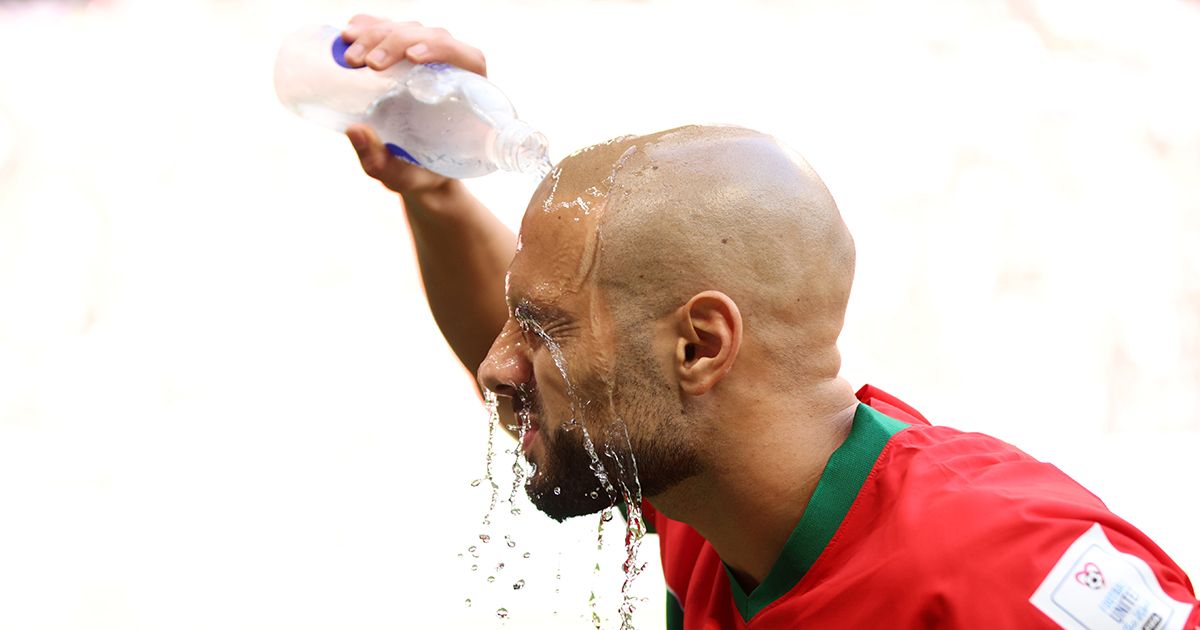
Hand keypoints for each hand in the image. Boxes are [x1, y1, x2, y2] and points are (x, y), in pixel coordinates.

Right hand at [340, 16, 487, 194]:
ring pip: (407, 30)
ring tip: (351, 57)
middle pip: (429, 37)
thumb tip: (354, 130)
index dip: (442, 49)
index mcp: (469, 95)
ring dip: (377, 35)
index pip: (466, 58)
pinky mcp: (402, 56)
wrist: (413, 171)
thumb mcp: (398, 174)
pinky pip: (387, 30)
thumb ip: (377, 158)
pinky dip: (366, 27)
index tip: (412, 57)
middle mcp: (451, 70)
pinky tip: (347, 35)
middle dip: (395, 42)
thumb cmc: (416, 173)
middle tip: (367, 64)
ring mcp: (426, 59)